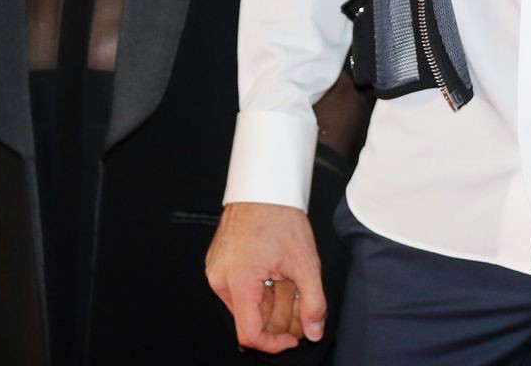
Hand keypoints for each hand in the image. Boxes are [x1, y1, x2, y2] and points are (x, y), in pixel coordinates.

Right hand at [206, 202, 325, 352]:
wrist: (264, 187)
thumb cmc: (281, 218)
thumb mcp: (306, 262)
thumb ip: (313, 302)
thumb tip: (314, 333)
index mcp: (238, 283)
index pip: (250, 335)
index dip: (274, 343)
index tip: (294, 338)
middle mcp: (220, 281)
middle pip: (250, 320)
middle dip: (279, 319)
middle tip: (302, 305)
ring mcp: (216, 271)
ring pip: (246, 305)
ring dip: (271, 303)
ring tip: (291, 283)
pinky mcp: (218, 262)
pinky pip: (239, 289)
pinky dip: (259, 289)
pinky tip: (276, 274)